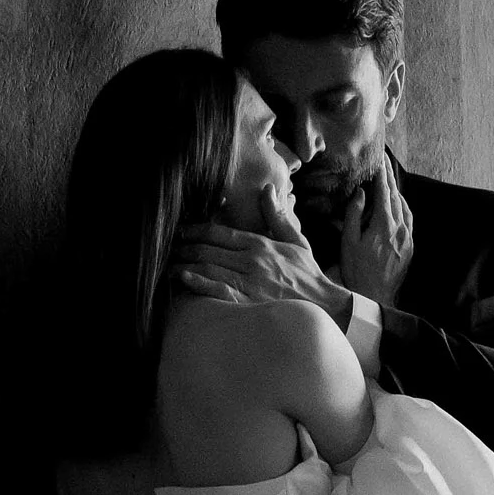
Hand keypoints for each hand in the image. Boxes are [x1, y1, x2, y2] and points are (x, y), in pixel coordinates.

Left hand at [174, 186, 352, 325]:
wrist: (324, 305)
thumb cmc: (308, 275)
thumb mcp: (296, 241)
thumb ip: (278, 216)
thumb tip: (267, 189)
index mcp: (261, 244)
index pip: (221, 232)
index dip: (197, 229)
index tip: (181, 229)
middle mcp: (252, 260)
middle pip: (209, 249)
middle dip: (185, 247)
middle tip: (168, 247)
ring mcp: (250, 282)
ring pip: (209, 267)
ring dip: (185, 264)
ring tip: (168, 265)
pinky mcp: (249, 302)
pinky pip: (219, 290)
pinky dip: (200, 282)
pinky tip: (184, 278)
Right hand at [338, 162, 413, 306]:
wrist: (375, 297)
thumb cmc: (357, 271)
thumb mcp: (348, 242)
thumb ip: (355, 214)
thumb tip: (361, 193)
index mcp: (384, 224)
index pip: (384, 192)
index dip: (382, 174)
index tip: (380, 160)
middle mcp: (400, 228)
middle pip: (397, 197)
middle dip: (390, 179)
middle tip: (386, 165)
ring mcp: (407, 239)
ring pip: (405, 208)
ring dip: (398, 193)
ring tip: (390, 184)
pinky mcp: (409, 248)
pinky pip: (409, 221)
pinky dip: (403, 209)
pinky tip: (398, 208)